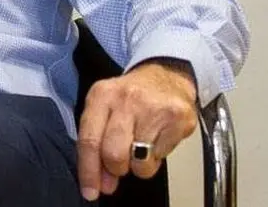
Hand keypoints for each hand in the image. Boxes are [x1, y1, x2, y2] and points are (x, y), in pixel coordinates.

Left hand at [76, 59, 197, 201]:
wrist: (167, 75)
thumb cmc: (131, 97)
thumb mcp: (106, 109)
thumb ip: (98, 144)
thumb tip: (102, 184)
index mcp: (101, 96)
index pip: (89, 140)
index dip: (89, 171)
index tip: (91, 191)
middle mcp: (126, 99)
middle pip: (114, 154)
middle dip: (116, 168)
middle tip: (121, 164)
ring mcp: (154, 108)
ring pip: (140, 162)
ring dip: (139, 165)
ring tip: (141, 146)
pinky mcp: (178, 118)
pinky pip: (162, 157)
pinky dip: (157, 156)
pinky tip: (156, 138)